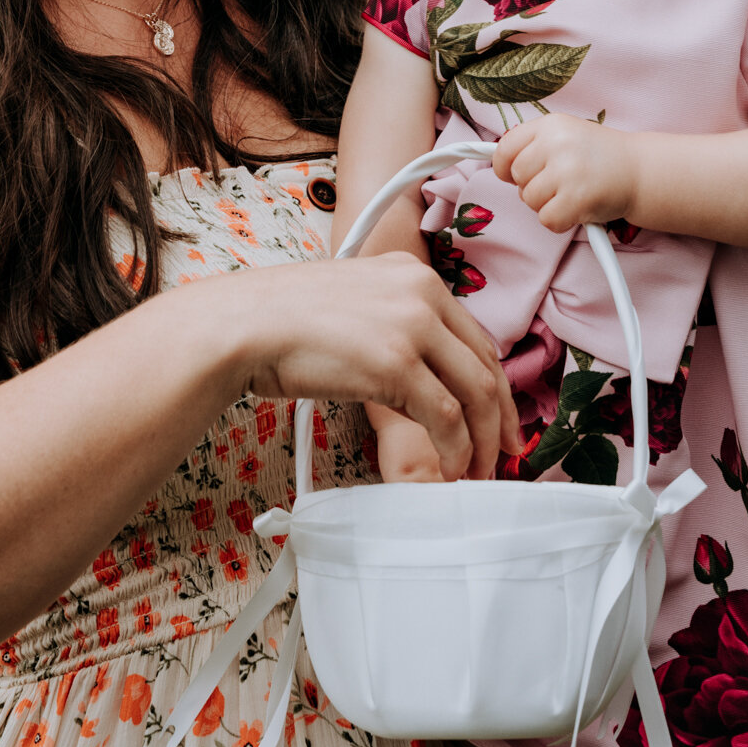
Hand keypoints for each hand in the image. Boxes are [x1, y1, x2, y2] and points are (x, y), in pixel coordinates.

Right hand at [232, 252, 518, 480]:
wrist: (243, 325)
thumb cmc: (281, 321)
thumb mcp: (354, 306)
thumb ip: (393, 328)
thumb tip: (417, 381)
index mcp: (413, 275)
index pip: (472, 336)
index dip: (492, 382)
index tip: (497, 416)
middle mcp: (422, 293)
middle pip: (484, 364)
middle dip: (500, 417)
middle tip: (504, 451)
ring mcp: (413, 327)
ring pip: (476, 393)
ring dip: (481, 441)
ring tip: (476, 471)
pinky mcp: (398, 365)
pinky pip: (447, 417)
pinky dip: (455, 449)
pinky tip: (449, 468)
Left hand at [494, 112, 637, 233]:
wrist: (641, 171)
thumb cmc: (600, 157)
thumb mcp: (566, 136)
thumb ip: (535, 145)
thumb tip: (498, 164)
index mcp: (551, 125)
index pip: (505, 148)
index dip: (504, 167)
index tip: (513, 175)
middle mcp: (556, 144)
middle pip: (517, 177)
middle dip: (532, 186)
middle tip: (558, 184)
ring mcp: (567, 171)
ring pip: (530, 200)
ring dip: (547, 204)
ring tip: (571, 194)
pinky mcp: (577, 198)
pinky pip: (547, 219)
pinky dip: (560, 221)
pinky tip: (577, 208)